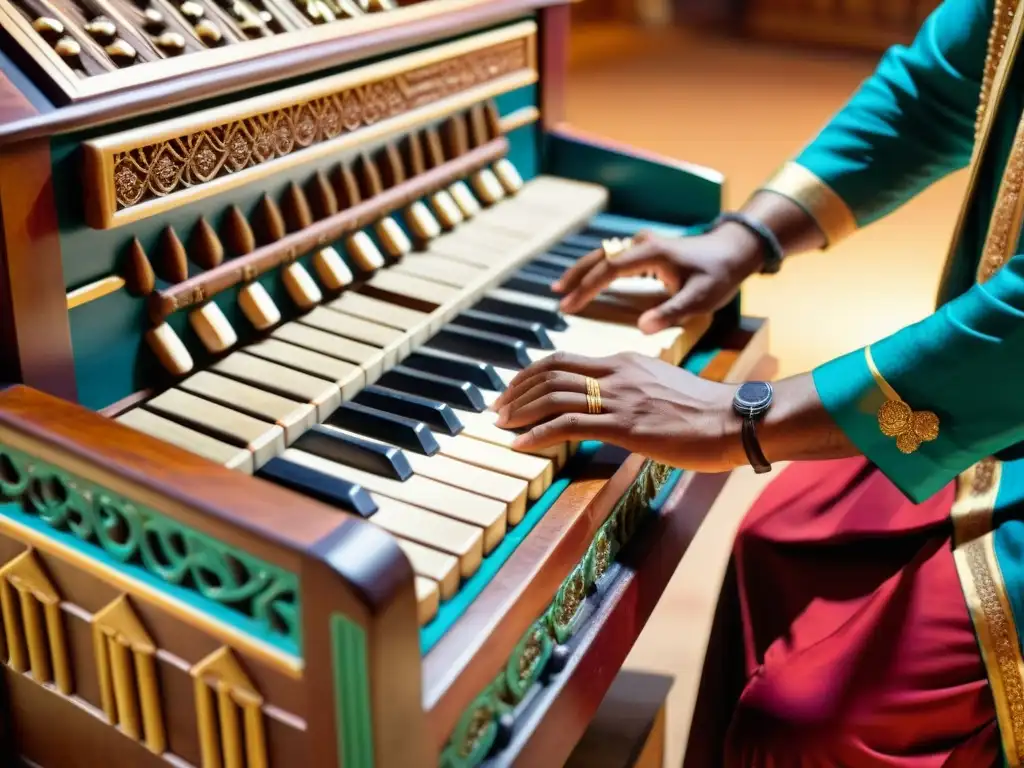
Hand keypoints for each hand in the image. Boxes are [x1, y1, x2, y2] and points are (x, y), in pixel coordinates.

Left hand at [491, 351, 743, 472]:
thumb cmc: (706, 412)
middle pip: (551, 372)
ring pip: (553, 396)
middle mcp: (617, 373)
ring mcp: (619, 398)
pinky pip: (567, 424)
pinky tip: (520, 445)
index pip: (565, 360)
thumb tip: (614, 407)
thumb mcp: (663, 389)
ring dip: (520, 411)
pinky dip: (536, 434)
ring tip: (500, 426)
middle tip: (497, 408)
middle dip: (517, 390)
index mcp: (625, 362)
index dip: (532, 374)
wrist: (735, 420)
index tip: (514, 390)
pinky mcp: (624, 424)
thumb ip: (635, 390)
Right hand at [554, 223, 765, 333]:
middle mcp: (642, 244)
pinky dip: (596, 269)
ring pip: (604, 254)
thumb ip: (671, 313)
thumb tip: (642, 328)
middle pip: (599, 256)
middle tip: (556, 295)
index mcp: (651, 253)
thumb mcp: (700, 298)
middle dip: (576, 276)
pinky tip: (587, 282)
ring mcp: (644, 244)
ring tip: (561, 289)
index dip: (587, 287)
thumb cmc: (719, 275)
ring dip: (582, 271)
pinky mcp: (647, 249)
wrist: (736, 251)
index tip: (569, 305)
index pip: (609, 269)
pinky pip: (613, 258)